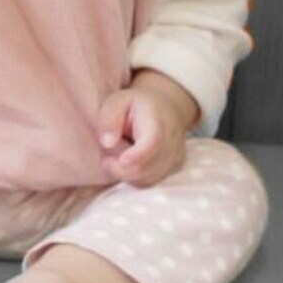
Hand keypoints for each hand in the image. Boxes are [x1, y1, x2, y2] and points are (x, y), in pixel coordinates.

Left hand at [96, 73, 198, 187]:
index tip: (116, 161)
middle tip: (106, 158)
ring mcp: (176, 156)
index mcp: (158, 120)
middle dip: (121, 168)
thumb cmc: (135, 105)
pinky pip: (151, 181)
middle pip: (147, 167)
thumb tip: (107, 143)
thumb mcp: (116, 101)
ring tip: (119, 155)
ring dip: (127, 173)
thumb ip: (109, 120)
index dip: (136, 156)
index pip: (152, 143)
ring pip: (148, 179)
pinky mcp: (175, 167)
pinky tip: (130, 162)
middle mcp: (173, 141)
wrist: (165, 107)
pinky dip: (136, 177)